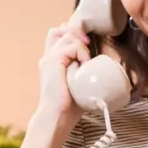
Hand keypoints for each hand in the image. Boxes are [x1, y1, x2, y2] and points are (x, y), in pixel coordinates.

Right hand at [18, 22, 91, 147]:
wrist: (56, 118)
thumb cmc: (69, 107)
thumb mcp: (79, 83)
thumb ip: (83, 71)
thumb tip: (100, 65)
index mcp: (52, 62)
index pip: (57, 36)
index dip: (71, 32)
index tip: (86, 41)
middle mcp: (48, 57)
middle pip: (59, 30)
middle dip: (76, 31)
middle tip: (88, 43)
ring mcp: (48, 58)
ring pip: (67, 36)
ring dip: (81, 45)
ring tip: (86, 62)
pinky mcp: (52, 61)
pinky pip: (71, 47)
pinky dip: (81, 53)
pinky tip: (84, 66)